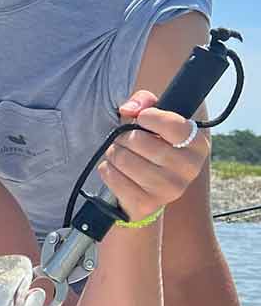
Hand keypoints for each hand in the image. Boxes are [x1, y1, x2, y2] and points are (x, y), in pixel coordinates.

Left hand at [97, 90, 208, 221]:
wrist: (146, 188)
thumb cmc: (151, 145)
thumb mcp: (153, 118)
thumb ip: (145, 101)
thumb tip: (128, 110)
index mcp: (198, 144)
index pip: (174, 126)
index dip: (150, 117)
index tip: (142, 118)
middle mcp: (189, 169)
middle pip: (140, 141)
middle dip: (124, 136)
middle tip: (125, 140)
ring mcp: (170, 189)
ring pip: (124, 159)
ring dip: (113, 153)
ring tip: (120, 154)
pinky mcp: (148, 204)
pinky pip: (113, 178)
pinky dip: (107, 169)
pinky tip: (115, 169)